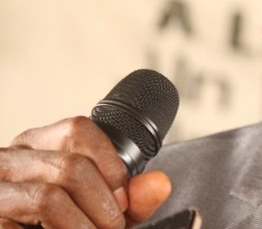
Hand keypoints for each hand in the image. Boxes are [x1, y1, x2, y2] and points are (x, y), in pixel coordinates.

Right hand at [0, 116, 170, 227]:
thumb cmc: (67, 225)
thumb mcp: (103, 209)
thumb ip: (134, 198)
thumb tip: (160, 184)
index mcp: (37, 144)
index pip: (79, 129)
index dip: (111, 165)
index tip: (123, 200)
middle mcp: (9, 160)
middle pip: (72, 166)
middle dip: (104, 205)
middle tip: (113, 227)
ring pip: (49, 198)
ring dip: (84, 227)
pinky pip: (28, 226)